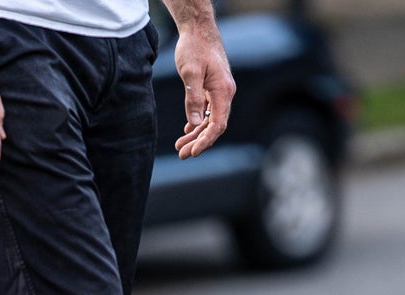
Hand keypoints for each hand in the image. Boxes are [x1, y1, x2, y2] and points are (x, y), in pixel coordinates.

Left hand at [173, 30, 233, 158]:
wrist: (198, 29)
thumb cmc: (194, 47)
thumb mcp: (190, 72)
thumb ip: (193, 98)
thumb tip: (196, 123)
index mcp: (223, 91)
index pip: (218, 124)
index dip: (206, 140)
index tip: (193, 151)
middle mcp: (225, 93)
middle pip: (214, 125)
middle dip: (198, 142)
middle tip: (181, 154)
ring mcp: (219, 91)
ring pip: (209, 119)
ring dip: (196, 134)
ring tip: (180, 146)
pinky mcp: (212, 88)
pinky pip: (207, 110)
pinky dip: (198, 121)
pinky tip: (188, 130)